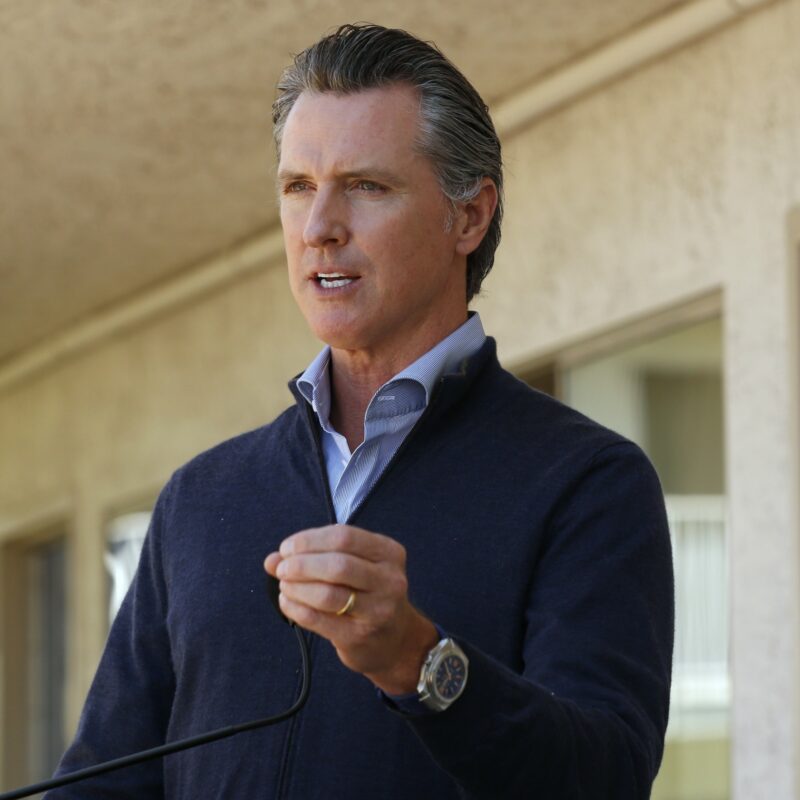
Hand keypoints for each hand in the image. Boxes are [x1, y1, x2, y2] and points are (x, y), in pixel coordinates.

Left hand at [264, 524, 437, 694]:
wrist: (396, 640)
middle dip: (301, 564)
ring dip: (296, 588)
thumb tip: (273, 559)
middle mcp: (389, 580)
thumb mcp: (355, 566)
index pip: (344, 536)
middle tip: (282, 569)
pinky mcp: (359, 636)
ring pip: (327, 594)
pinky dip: (295, 608)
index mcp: (388, 552)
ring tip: (285, 586)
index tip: (287, 548)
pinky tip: (287, 603)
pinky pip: (318, 619)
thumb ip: (316, 556)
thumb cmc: (369, 594)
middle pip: (337, 564)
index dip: (309, 540)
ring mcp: (377, 610)